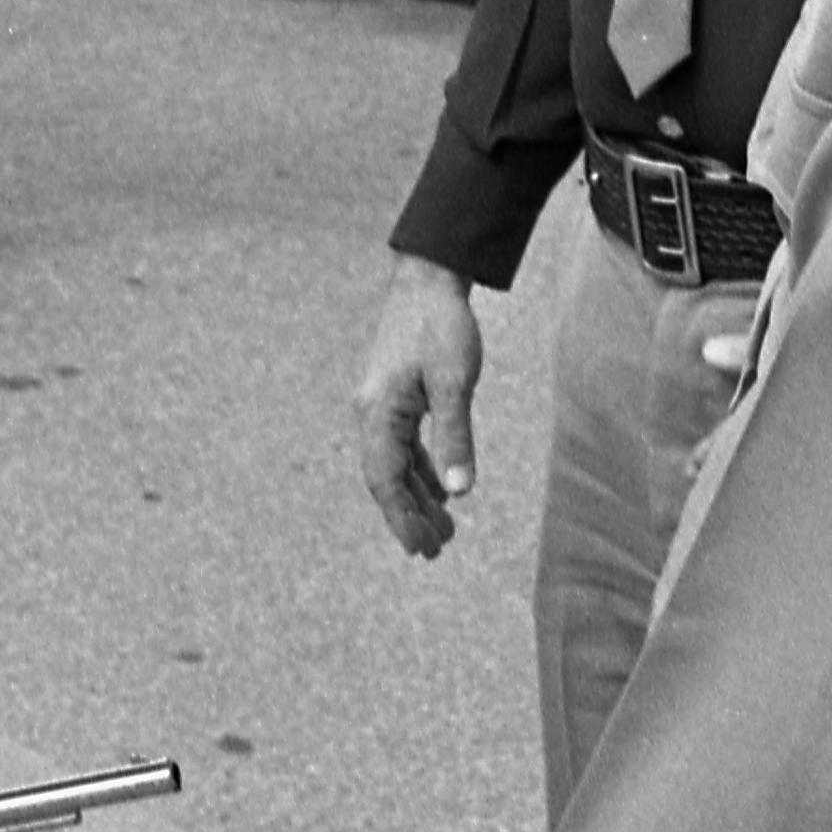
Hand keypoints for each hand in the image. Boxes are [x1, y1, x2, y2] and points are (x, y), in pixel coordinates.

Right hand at [354, 255, 484, 558]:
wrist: (428, 279)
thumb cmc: (441, 327)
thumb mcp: (455, 382)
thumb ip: (455, 436)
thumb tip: (460, 492)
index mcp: (378, 413)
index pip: (385, 480)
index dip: (401, 518)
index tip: (419, 550)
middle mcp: (371, 414)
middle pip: (386, 479)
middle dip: (409, 517)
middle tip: (434, 552)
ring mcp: (380, 406)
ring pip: (395, 465)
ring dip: (416, 498)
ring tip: (443, 531)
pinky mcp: (395, 398)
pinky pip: (402, 446)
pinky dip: (420, 472)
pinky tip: (441, 490)